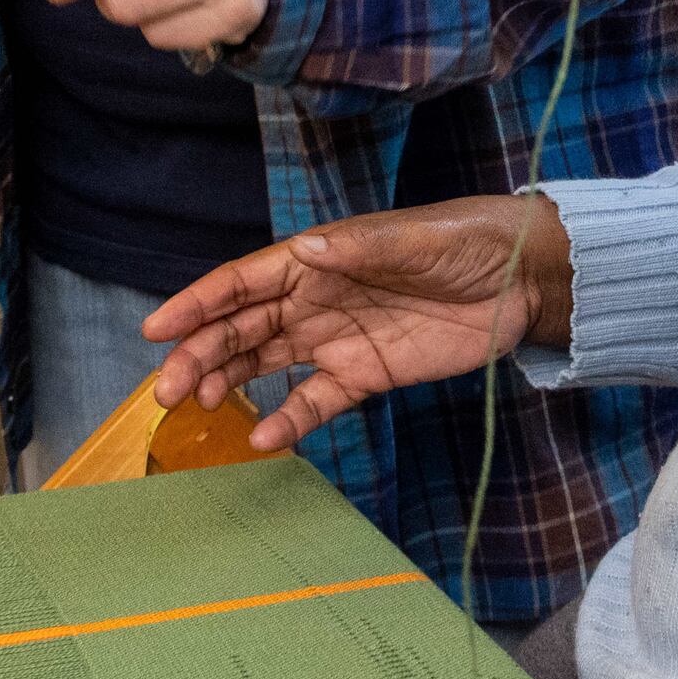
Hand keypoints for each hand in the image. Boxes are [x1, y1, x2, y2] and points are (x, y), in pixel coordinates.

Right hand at [140, 196, 571, 453]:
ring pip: (266, 364)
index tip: (156, 329)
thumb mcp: (415, 239)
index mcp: (316, 258)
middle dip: (200, 355)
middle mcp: (314, 299)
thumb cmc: (464, 241)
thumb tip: (304, 251)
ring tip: (198, 409)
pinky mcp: (365, 375)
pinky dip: (288, 418)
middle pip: (242, 328)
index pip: (241, 282)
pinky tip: (263, 439)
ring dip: (229, 384)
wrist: (522, 280)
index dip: (197, 304)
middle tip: (167, 389)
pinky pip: (315, 400)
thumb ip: (360, 249)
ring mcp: (336, 339)